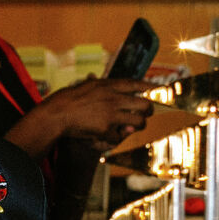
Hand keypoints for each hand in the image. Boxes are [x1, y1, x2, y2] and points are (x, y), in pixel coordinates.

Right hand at [39, 77, 153, 147]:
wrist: (57, 113)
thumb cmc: (68, 99)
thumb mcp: (87, 85)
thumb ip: (100, 85)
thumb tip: (104, 81)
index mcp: (109, 85)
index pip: (136, 84)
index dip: (149, 87)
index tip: (160, 88)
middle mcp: (114, 98)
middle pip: (145, 104)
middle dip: (148, 111)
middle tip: (146, 114)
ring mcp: (111, 113)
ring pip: (139, 122)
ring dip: (137, 126)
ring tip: (132, 126)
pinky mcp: (106, 128)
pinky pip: (120, 136)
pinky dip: (115, 138)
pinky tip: (109, 136)